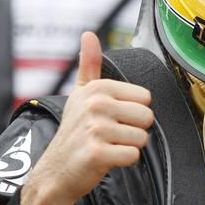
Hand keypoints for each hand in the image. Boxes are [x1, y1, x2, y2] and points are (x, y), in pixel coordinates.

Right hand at [22, 32, 153, 204]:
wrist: (56, 170)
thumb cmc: (74, 131)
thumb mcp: (79, 94)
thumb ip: (89, 64)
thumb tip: (88, 34)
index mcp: (98, 88)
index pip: (145, 98)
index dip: (132, 112)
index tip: (111, 118)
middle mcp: (96, 104)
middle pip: (147, 117)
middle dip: (134, 130)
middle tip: (111, 135)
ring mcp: (95, 128)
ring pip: (142, 138)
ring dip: (128, 146)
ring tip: (107, 145)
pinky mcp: (97, 153)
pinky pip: (133, 156)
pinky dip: (123, 161)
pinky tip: (106, 158)